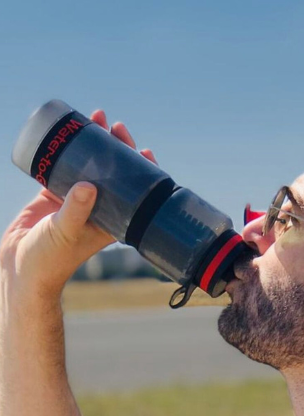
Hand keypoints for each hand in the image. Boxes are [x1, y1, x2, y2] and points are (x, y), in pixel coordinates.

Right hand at [0, 110, 157, 298]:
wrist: (20, 268)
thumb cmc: (50, 259)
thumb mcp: (65, 232)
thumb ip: (76, 210)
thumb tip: (89, 186)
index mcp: (113, 221)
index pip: (135, 192)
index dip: (142, 171)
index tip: (144, 150)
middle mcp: (100, 209)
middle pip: (115, 173)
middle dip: (117, 149)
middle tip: (116, 126)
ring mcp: (78, 201)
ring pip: (91, 167)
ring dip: (95, 145)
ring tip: (97, 120)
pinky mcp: (56, 196)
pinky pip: (65, 168)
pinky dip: (68, 151)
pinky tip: (71, 134)